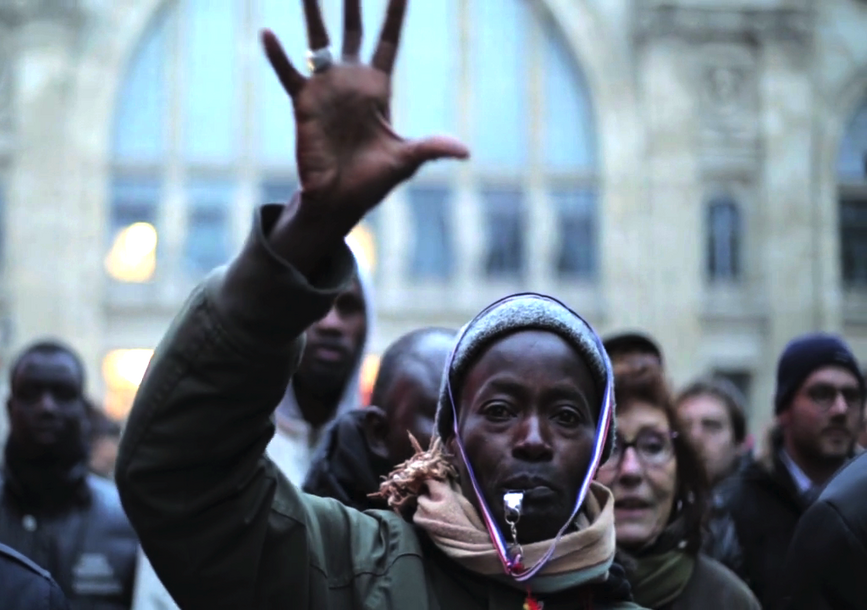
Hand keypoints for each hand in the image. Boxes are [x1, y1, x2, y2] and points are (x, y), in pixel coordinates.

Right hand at [262, 0, 468, 272]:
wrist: (339, 200)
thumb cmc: (372, 181)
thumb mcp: (405, 160)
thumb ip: (432, 148)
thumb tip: (465, 152)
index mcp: (378, 89)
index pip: (388, 42)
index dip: (394, 15)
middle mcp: (351, 82)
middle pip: (354, 31)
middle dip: (352, 3)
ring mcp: (326, 89)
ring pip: (319, 41)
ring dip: (313, 14)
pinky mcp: (304, 104)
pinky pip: (289, 73)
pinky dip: (278, 55)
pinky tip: (267, 33)